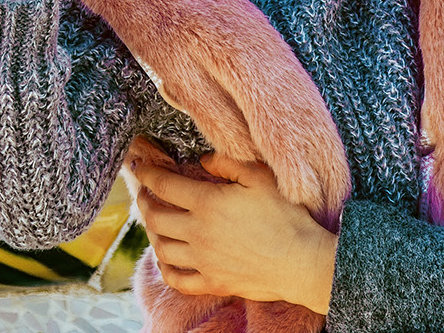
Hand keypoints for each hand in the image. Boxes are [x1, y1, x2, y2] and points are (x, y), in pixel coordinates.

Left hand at [131, 152, 337, 313]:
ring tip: (155, 223)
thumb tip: (203, 160)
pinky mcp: (213, 282)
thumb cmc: (286, 216)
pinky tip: (166, 258)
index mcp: (208, 203)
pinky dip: (165, 268)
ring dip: (152, 233)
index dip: (148, 173)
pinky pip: (177, 279)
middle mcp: (199, 233)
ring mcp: (204, 261)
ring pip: (161, 248)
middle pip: (155, 218)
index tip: (140, 166)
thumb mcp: (260, 177)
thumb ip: (228, 163)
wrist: (302, 262)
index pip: (164, 185)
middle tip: (145, 193)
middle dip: (144, 202)